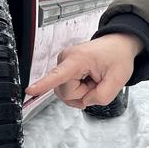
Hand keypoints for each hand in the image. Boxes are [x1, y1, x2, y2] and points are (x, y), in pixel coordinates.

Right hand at [24, 33, 141, 108]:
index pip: (58, 74)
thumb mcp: (118, 79)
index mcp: (78, 59)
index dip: (43, 84)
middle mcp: (65, 59)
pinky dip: (79, 90)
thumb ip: (102, 96)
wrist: (117, 46)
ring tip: (93, 80)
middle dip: (84, 93)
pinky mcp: (63, 69)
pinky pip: (66, 89)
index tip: (29, 90)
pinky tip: (88, 81)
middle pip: (66, 92)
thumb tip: (85, 102)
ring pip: (65, 93)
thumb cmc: (117, 57)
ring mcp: (62, 64)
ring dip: (82, 92)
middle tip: (97, 81)